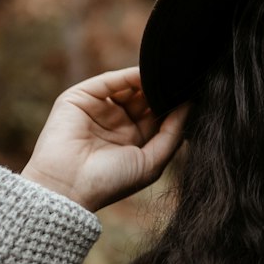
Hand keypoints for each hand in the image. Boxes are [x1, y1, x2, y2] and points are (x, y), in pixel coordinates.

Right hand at [21, 67, 188, 212]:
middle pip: (146, 98)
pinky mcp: (80, 98)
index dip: (175, 105)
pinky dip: (130, 75)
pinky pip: (110, 81)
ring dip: (150, 81)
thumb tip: (190, 105)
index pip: (159, 115)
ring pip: (130, 86)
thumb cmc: (110, 182)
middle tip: (184, 80)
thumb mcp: (152, 161)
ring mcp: (99, 109)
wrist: (68, 188)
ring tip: (169, 77)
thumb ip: (173, 132)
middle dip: (164, 90)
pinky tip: (148, 76)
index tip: (195, 94)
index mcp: (133, 140)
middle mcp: (116, 122)